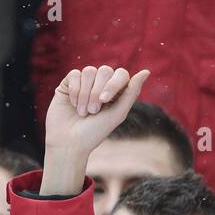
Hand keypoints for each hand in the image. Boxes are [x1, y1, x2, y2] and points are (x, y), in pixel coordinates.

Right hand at [41, 65, 150, 194]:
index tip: (104, 100)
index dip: (113, 84)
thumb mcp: (117, 114)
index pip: (121, 74)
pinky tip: (73, 104)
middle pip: (105, 71)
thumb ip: (132, 92)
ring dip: (85, 93)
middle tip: (92, 111)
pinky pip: (74, 74)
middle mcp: (100, 85)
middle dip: (97, 91)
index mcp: (115, 93)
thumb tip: (146, 72)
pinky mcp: (68, 84)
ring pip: (89, 71)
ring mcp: (84, 84)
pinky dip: (75, 90)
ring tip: (82, 112)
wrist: (68, 143)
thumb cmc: (94, 133)